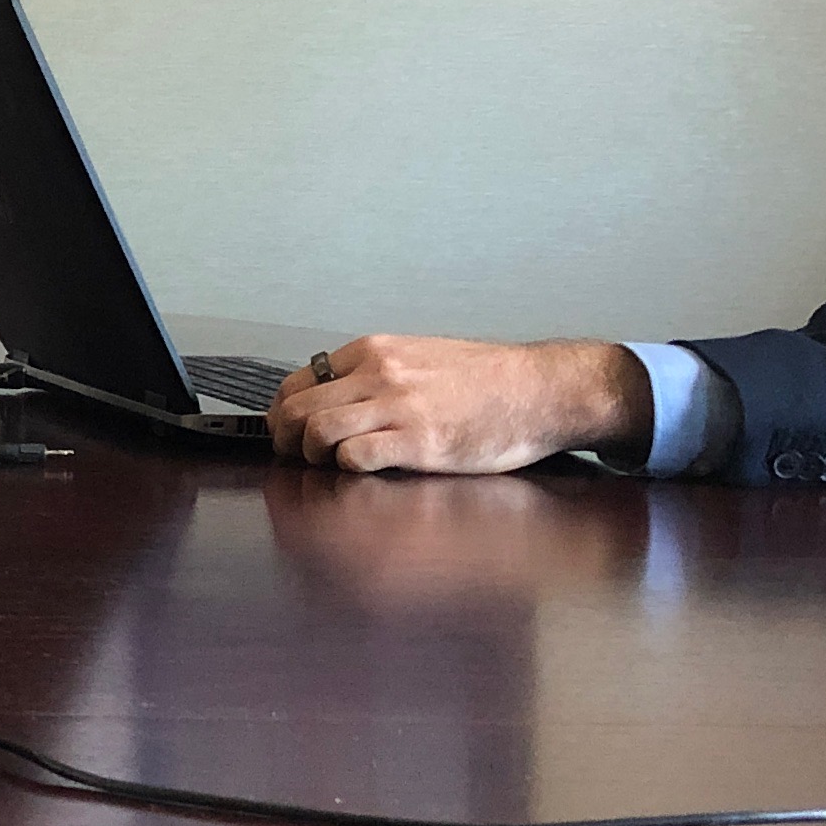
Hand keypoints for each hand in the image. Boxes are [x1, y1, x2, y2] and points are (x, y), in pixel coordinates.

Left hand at [267, 334, 650, 476]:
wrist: (541, 390)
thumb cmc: (487, 380)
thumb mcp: (419, 357)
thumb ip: (375, 374)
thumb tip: (335, 401)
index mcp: (374, 351)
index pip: (298, 381)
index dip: (284, 414)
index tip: (289, 434)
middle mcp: (379, 373)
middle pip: (297, 408)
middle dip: (287, 440)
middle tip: (298, 459)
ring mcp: (398, 407)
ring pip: (317, 431)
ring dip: (311, 457)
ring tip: (328, 469)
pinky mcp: (420, 442)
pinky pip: (356, 457)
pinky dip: (346, 471)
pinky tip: (363, 474)